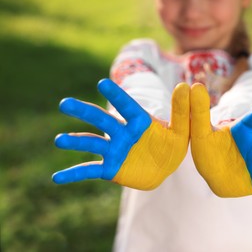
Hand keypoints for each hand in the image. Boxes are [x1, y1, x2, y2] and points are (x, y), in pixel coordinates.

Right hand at [53, 79, 189, 189]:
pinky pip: (89, 170)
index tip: (102, 83)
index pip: (127, 107)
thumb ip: (182, 111)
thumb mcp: (181, 131)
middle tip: (65, 103)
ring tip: (59, 140)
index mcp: (139, 122)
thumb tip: (185, 86)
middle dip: (84, 112)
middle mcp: (122, 133)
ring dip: (75, 141)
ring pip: (92, 143)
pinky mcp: (109, 168)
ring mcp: (113, 150)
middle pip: (101, 120)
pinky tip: (56, 177)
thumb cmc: (172, 146)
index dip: (117, 96)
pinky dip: (73, 174)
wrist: (163, 169)